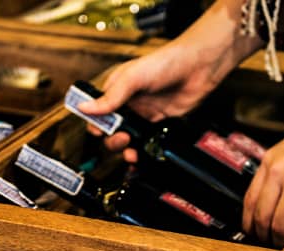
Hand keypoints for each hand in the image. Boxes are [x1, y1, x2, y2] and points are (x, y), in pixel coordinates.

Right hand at [77, 46, 223, 162]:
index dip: (95, 124)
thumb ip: (110, 96)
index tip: (99, 132)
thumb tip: (85, 108)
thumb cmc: (166, 62)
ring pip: (128, 138)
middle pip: (111, 130)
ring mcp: (143, 114)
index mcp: (116, 89)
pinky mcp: (159, 123)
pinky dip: (142, 150)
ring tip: (131, 151)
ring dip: (125, 149)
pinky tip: (142, 154)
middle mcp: (128, 103)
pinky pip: (146, 141)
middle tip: (122, 138)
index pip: (97, 111)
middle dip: (112, 139)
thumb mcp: (132, 77)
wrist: (198, 67)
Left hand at [242, 98, 283, 246]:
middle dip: (263, 235)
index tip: (251, 232)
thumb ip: (280, 171)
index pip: (249, 199)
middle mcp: (278, 171)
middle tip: (267, 245)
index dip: (248, 221)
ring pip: (280, 221)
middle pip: (261, 214)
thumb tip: (276, 199)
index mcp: (270, 162)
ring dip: (281, 238)